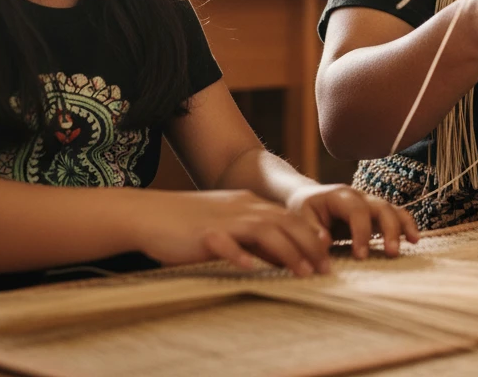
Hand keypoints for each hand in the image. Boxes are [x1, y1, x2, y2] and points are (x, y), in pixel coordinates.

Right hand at [136, 189, 331, 275]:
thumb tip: (279, 255)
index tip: (327, 253)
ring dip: (287, 251)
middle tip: (325, 268)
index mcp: (248, 203)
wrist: (150, 213)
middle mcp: (241, 208)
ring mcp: (223, 219)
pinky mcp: (203, 234)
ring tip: (303, 272)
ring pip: (264, 230)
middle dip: (308, 245)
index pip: (288, 217)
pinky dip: (240, 255)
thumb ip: (252, 235)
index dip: (310, 234)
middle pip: (285, 222)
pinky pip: (225, 243)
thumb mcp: (227, 223)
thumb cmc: (188, 222)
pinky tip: (252, 269)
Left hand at [286, 183, 419, 259]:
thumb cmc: (303, 210)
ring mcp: (368, 203)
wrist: (306, 198)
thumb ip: (311, 230)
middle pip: (380, 206)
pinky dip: (406, 224)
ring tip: (412, 243)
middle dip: (389, 229)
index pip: (356, 211)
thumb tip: (325, 242)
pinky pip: (395, 214)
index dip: (361, 232)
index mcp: (339, 196)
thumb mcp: (300, 218)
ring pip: (392, 208)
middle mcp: (358, 196)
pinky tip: (414, 239)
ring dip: (402, 226)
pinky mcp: (374, 213)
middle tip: (391, 253)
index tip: (360, 255)